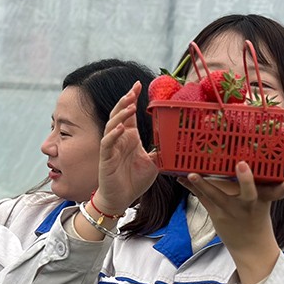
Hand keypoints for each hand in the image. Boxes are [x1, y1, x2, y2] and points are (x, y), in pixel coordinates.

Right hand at [93, 82, 158, 212]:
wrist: (121, 198)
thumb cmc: (134, 181)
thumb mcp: (154, 163)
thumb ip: (161, 150)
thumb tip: (177, 142)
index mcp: (130, 137)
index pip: (130, 113)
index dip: (132, 98)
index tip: (138, 85)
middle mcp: (119, 139)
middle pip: (119, 114)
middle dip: (126, 101)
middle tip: (133, 89)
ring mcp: (111, 147)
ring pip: (112, 125)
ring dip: (120, 115)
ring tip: (129, 105)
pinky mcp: (106, 158)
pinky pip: (108, 143)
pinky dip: (113, 134)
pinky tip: (121, 128)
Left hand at [179, 161, 283, 283]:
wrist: (250, 247)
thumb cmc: (256, 218)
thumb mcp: (264, 201)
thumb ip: (261, 183)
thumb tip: (252, 158)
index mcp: (264, 201)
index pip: (278, 193)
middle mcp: (248, 206)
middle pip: (250, 192)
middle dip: (246, 179)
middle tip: (242, 164)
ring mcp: (231, 211)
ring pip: (217, 196)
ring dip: (203, 184)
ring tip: (192, 174)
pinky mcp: (216, 215)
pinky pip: (203, 199)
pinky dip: (192, 188)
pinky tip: (181, 177)